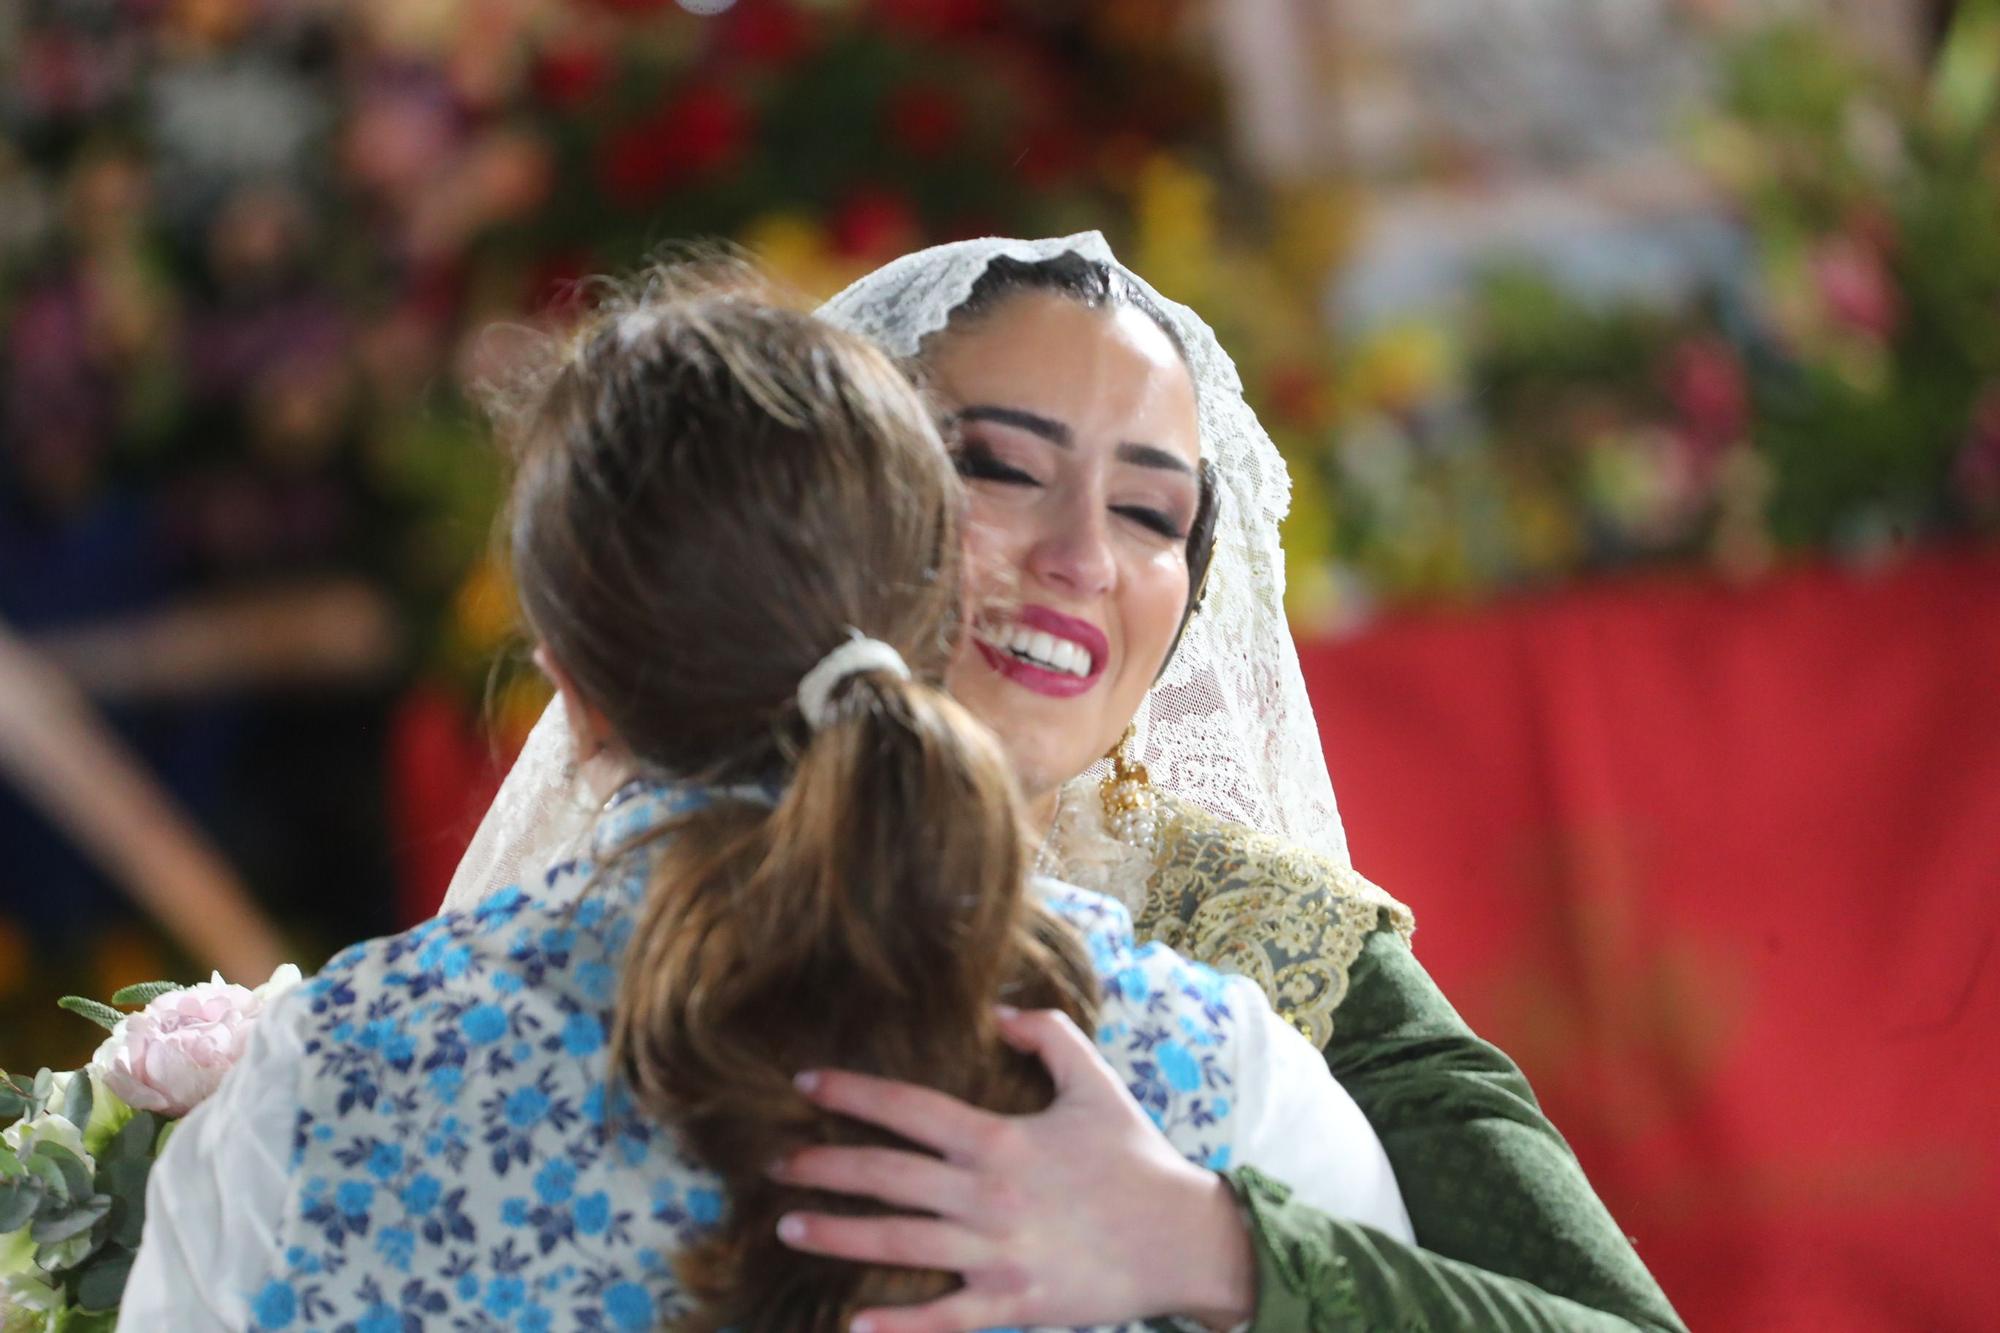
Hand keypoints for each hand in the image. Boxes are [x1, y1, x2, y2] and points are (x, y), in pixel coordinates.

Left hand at [773, 1005, 1255, 1332]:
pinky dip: (898, 1325)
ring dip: (838, 1235)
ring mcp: (996, 1253)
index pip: (910, 1109)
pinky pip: (945, 1319)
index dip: (853, 1094)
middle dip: (824, 1167)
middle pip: (887, 1177)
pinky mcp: (1013, 1302)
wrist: (1185, 1239)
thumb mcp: (1095, 1083)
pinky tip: (852, 1323)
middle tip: (772, 1164)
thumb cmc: (1136, 1157)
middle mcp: (986, 1194)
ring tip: (788, 1227)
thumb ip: (1048, 1037)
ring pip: (899, 1244)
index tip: (805, 1083)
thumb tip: (999, 1013)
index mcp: (1000, 1139)